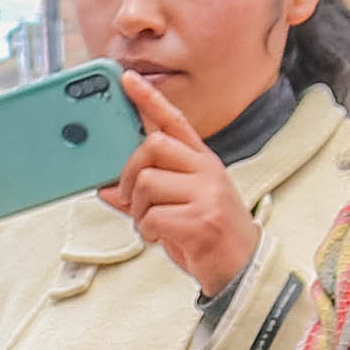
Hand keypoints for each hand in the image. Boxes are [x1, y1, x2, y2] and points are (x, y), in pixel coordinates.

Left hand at [109, 72, 250, 298]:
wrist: (242, 269)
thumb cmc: (207, 235)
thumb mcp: (179, 205)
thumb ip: (145, 193)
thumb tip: (107, 189)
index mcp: (203, 162)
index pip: (174, 121)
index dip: (149, 100)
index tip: (127, 79)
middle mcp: (207, 171)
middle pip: (153, 146)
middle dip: (130, 172)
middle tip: (131, 197)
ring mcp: (207, 194)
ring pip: (148, 182)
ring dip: (138, 209)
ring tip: (151, 223)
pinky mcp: (201, 220)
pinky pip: (153, 216)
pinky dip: (147, 230)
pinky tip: (160, 237)